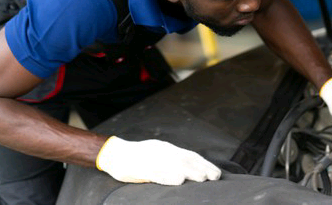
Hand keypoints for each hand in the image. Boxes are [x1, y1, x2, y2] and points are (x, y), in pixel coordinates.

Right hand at [96, 136, 221, 184]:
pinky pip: (155, 172)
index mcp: (168, 149)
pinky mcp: (140, 167)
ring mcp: (151, 159)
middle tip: (214, 177)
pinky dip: (167, 176)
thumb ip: (175, 161)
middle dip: (201, 168)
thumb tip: (194, 169)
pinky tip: (177, 180)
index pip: (190, 156)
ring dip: (188, 171)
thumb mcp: (160, 154)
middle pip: (185, 160)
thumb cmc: (140, 158)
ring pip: (172, 165)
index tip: (216, 173)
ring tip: (201, 178)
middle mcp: (162, 152)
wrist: (114, 154)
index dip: (204, 164)